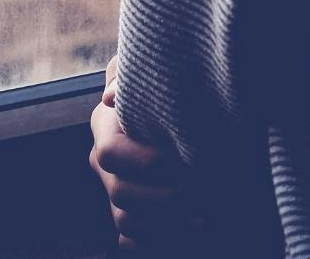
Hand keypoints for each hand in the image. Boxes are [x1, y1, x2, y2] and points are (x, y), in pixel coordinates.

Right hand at [89, 56, 205, 251]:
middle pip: (120, 193)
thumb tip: (111, 97)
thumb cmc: (175, 83)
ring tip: (204, 216)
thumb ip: (131, 74)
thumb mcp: (158, 68)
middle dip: (165, 197)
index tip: (184, 159)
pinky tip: (188, 231)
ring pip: (125, 222)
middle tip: (204, 192)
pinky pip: (131, 242)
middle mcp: (105, 162)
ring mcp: (115, 192)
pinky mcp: (131, 217)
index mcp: (106, 125)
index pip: (112, 152)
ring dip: (165, 224)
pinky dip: (158, 242)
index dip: (147, 161)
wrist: (195, 112)